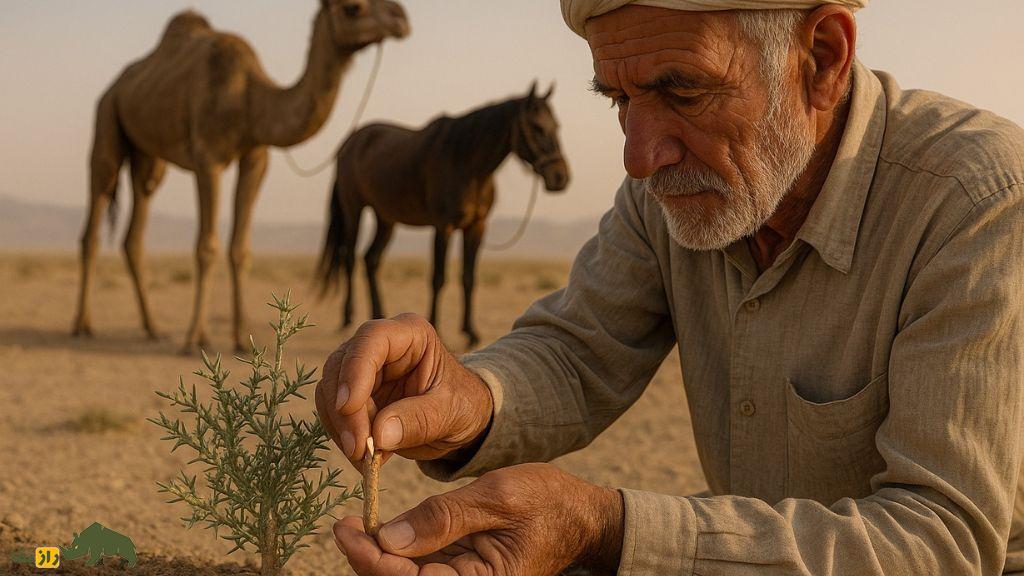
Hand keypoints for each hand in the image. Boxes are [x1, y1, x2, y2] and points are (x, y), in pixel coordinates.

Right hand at [315, 313, 493, 466]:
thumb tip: (379, 434)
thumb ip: (419, 420)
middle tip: (360, 449)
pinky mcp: (353, 394)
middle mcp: (380, 345)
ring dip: (342, 428)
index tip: (348, 407)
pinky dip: (343, 437)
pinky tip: (366, 456)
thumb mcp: (451, 413)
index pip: (372, 339)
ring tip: (368, 457)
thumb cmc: (462, 405)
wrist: (458, 420)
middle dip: (346, 412)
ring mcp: (363, 369)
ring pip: (330, 391)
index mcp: (410, 334)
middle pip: (342, 366)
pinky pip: (333, 413)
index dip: (355, 371)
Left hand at [333, 463, 624, 574]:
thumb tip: (388, 537)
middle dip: (366, 559)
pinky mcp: (462, 570)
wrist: (582, 514)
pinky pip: (421, 568)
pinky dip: (397, 550)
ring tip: (354, 525)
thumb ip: (444, 518)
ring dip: (377, 556)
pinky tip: (378, 529)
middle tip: (342, 524)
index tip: (345, 528)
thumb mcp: (497, 498)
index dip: (370, 559)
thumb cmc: (548, 502)